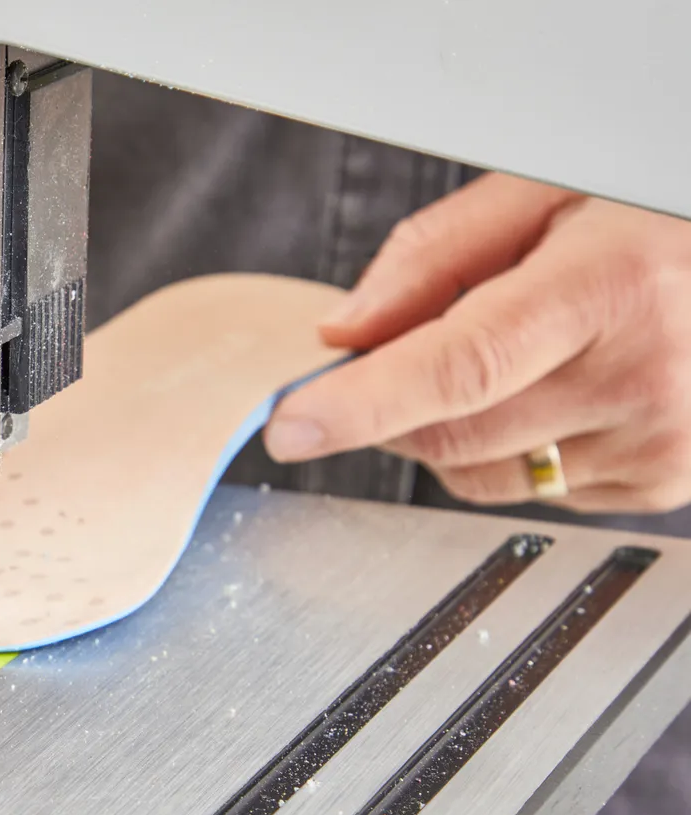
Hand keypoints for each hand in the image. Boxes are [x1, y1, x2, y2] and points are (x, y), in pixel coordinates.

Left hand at [265, 173, 690, 512]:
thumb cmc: (657, 213)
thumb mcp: (550, 189)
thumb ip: (435, 254)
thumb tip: (345, 332)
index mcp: (612, 289)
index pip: (457, 368)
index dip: (361, 403)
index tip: (292, 426)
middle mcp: (644, 378)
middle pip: (450, 435)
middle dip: (388, 408)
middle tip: (389, 356)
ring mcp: (660, 444)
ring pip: (479, 476)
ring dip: (449, 431)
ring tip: (510, 355)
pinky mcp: (661, 486)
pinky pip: (534, 492)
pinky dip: (513, 450)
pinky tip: (557, 389)